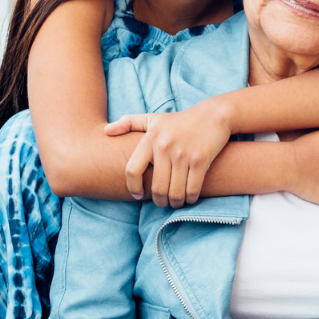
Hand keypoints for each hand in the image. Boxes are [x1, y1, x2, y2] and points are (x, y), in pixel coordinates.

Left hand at [105, 100, 231, 206]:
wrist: (213, 115)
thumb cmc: (180, 121)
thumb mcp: (153, 119)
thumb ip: (128, 123)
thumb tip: (105, 131)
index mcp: (150, 138)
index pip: (132, 170)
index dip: (132, 187)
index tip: (137, 195)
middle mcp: (165, 146)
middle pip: (156, 187)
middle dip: (159, 201)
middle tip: (162, 202)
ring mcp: (183, 154)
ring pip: (174, 192)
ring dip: (175, 203)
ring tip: (175, 202)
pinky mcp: (201, 160)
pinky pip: (192, 189)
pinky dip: (190, 198)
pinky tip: (189, 198)